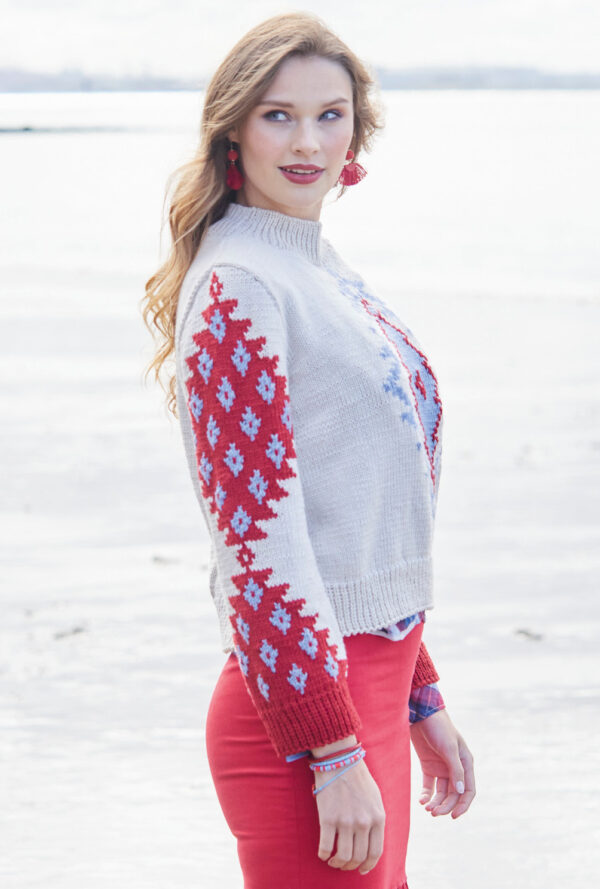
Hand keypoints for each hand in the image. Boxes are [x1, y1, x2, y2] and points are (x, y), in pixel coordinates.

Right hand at [311, 736, 385, 874]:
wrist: (339, 759)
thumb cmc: (358, 777)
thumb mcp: (375, 798)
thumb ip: (375, 819)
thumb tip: (371, 842)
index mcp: (378, 817)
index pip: (375, 852)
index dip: (368, 865)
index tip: (361, 870)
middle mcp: (363, 823)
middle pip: (358, 857)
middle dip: (350, 865)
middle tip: (343, 864)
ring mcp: (345, 822)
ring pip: (342, 856)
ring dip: (337, 863)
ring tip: (333, 860)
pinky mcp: (327, 818)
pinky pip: (325, 847)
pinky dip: (323, 854)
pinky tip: (322, 853)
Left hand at [409, 708, 474, 818]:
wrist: (420, 713)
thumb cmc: (439, 728)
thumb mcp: (449, 748)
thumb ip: (455, 770)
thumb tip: (461, 792)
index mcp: (465, 763)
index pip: (469, 790)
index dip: (463, 805)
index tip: (453, 816)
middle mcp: (455, 767)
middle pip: (454, 794)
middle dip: (446, 805)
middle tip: (434, 813)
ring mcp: (441, 767)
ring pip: (441, 792)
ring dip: (436, 802)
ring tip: (427, 808)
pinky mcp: (428, 765)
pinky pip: (429, 785)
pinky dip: (426, 794)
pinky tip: (421, 800)